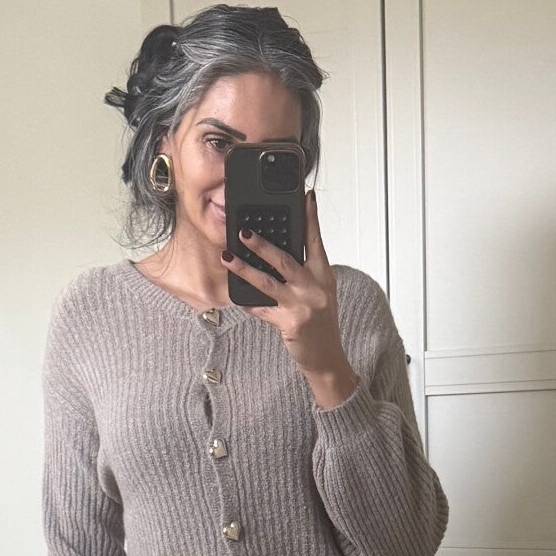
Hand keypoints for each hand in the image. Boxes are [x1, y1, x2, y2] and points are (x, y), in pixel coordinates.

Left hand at [229, 191, 358, 405]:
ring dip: (245, 268)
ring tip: (227, 256)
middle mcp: (315, 288)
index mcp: (324, 276)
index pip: (316, 241)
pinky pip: (262, 309)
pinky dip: (248, 302)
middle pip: (286, 259)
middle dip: (262, 244)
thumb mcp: (321, 294)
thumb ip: (306, 274)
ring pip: (268, 282)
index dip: (311, 218)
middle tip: (243, 231)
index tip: (305, 196)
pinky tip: (236, 296)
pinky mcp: (289, 323)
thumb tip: (279, 253)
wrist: (328, 359)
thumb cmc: (322, 325)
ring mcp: (302, 306)